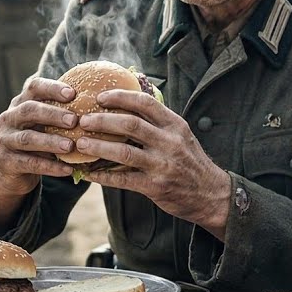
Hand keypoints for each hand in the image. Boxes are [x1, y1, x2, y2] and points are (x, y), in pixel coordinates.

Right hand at [0, 78, 77, 202]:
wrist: (12, 171)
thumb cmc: (39, 140)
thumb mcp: (45, 124)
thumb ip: (63, 113)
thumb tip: (104, 103)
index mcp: (21, 103)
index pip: (34, 87)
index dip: (52, 88)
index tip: (73, 93)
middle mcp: (9, 118)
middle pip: (29, 110)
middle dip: (53, 114)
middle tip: (74, 120)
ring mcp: (5, 140)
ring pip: (27, 138)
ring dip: (50, 141)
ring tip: (70, 146)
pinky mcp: (6, 162)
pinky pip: (30, 164)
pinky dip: (50, 167)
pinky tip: (68, 170)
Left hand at [75, 90, 229, 237]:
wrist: (211, 195)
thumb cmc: (191, 162)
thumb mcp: (182, 136)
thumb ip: (158, 123)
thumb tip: (126, 105)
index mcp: (175, 125)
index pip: (145, 103)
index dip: (120, 97)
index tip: (100, 97)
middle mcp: (170, 142)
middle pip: (130, 125)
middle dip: (102, 121)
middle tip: (83, 120)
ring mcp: (162, 165)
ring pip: (124, 152)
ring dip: (98, 147)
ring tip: (80, 145)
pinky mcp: (156, 186)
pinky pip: (123, 179)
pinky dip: (103, 175)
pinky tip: (89, 173)